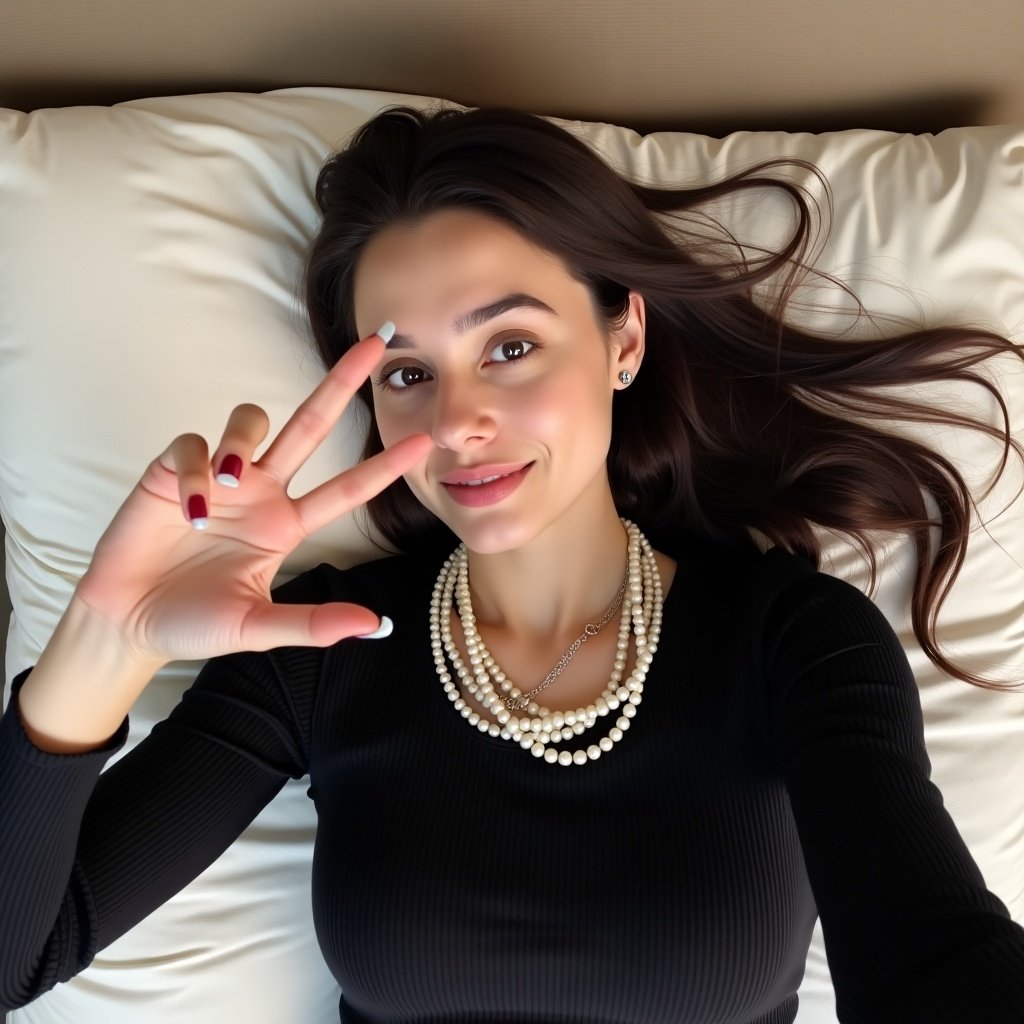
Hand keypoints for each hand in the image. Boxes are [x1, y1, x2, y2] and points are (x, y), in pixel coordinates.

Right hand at [73, 329, 432, 663]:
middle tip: (374, 344)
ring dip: (243, 440)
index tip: (423, 442)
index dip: (383, 466)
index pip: (346, 489)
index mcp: (288, 524)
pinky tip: (187, 509)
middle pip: (311, 425)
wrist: (129, 623)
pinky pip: (192, 445)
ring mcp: (220, 477)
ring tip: (229, 480)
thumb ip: (312, 625)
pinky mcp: (172, 470)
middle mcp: (262, 491)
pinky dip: (194, 470)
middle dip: (341, 383)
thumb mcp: (257, 627)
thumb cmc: (194, 622)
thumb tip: (375, 625)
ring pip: (250, 420)